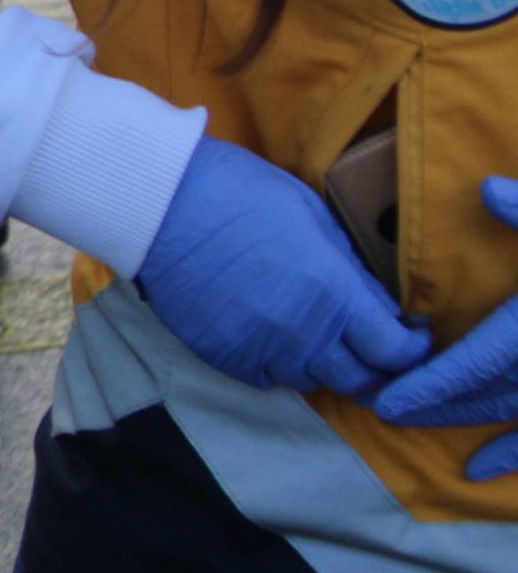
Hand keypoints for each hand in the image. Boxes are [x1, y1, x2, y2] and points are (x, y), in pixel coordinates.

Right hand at [138, 135, 430, 396]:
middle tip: (371, 348)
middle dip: (375, 367)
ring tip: (312, 334)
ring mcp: (260, 349)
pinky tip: (269, 334)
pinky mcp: (223, 356)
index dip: (411, 349)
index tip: (411, 338)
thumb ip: (349, 266)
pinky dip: (275, 364)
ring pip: (312, 381)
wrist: (160, 200)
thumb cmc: (240, 191)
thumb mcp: (312, 214)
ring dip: (321, 364)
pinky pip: (265, 378)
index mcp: (333, 291)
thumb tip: (376, 304)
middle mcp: (303, 332)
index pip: (394, 351)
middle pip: (360, 380)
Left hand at [375, 178, 517, 478]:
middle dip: (432, 405)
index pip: (474, 365)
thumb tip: (485, 189)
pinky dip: (512, 456)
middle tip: (383, 410)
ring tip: (414, 425)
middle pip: (482, 396)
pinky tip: (478, 472)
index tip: (388, 403)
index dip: (430, 386)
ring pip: (507, 417)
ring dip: (461, 425)